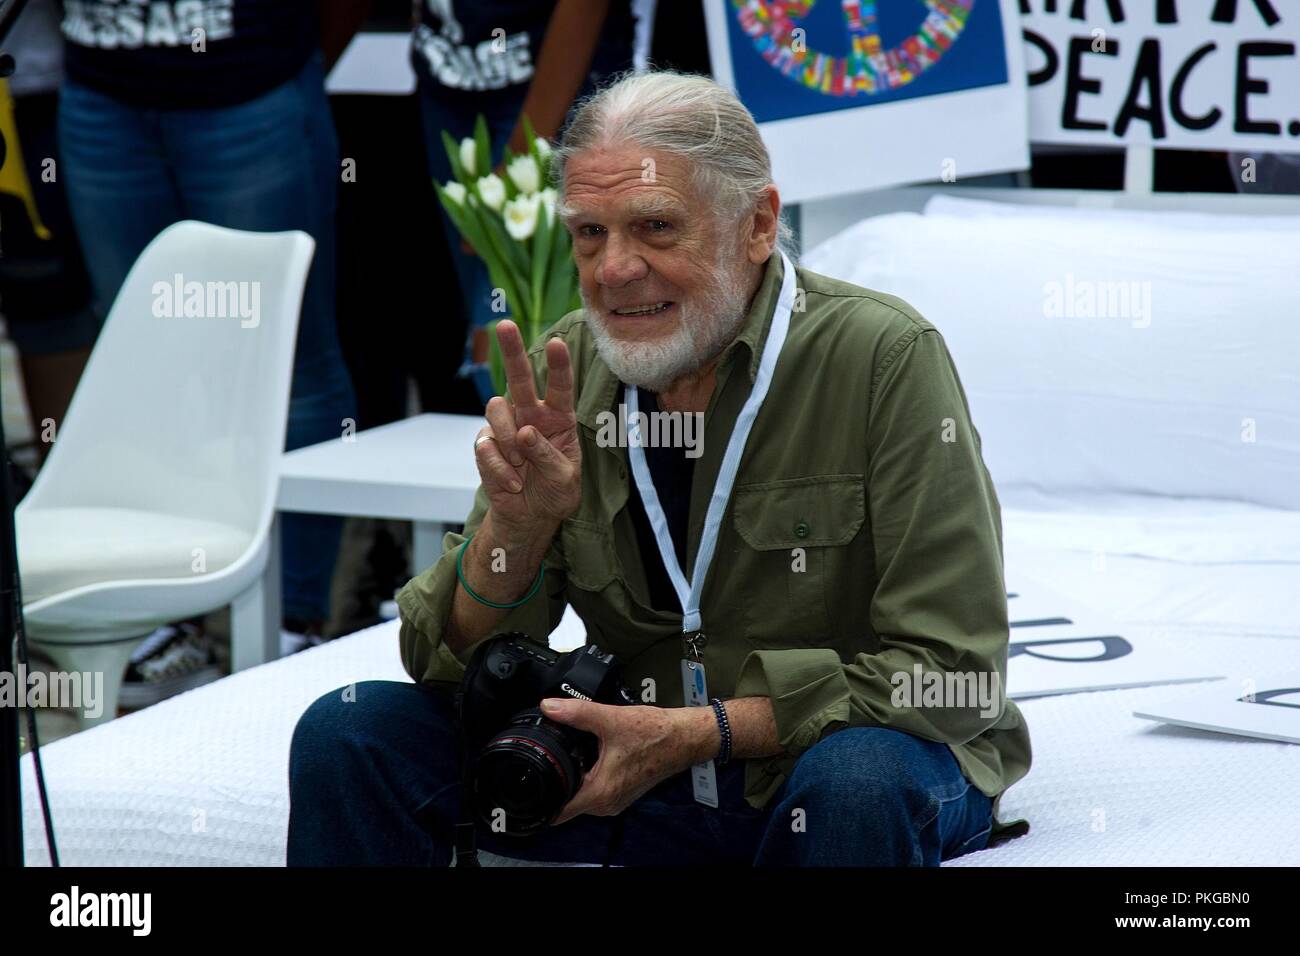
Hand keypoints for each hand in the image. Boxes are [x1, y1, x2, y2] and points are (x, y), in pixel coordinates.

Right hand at [474, 320, 580, 533]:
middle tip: (505, 325)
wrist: (530, 517)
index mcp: (559, 419)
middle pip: (519, 378)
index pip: (560, 387)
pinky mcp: (486, 445)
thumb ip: (548, 455)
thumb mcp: (565, 479)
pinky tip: (512, 483)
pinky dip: (500, 469)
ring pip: (497, 410)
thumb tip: (524, 433)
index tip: (557, 343)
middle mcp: (531, 416)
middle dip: (512, 351)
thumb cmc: (555, 493)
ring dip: (510, 442)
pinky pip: (486, 447)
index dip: (558, 366)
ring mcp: (506, 428)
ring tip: (522, 469)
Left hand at [542, 699, 713, 825]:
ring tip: (569, 753)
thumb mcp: (610, 719)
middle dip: (555, 783)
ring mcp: (615, 799)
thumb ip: (577, 713)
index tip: (527, 788)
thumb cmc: (656, 734)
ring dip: (573, 778)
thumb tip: (549, 707)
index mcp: (600, 792)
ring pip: (581, 794)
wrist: (685, 738)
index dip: (539, 802)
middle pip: (567, 801)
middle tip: (547, 757)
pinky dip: (588, 775)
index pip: (558, 811)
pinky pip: (595, 789)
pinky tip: (589, 755)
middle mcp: (606, 802)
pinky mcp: (622, 791)